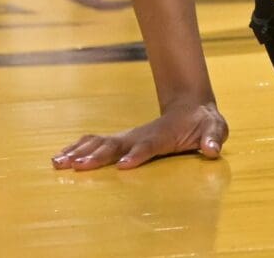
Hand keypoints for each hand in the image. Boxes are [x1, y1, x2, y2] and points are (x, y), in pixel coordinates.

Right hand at [54, 102, 226, 170]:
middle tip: (77, 166)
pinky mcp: (121, 141)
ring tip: (57, 162)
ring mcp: (129, 137)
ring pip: (100, 143)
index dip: (137, 155)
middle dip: (97, 156)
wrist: (192, 107)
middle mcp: (140, 135)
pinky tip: (59, 158)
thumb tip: (212, 150)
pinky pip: (96, 143)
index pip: (148, 146)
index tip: (123, 166)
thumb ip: (213, 138)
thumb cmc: (204, 122)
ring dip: (79, 152)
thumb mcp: (215, 129)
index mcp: (162, 135)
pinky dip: (77, 148)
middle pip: (116, 146)